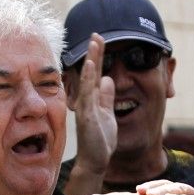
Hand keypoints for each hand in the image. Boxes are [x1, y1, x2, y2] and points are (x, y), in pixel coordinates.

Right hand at [71, 34, 117, 172]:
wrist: (95, 160)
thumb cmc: (99, 139)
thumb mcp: (108, 114)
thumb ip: (107, 98)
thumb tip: (108, 80)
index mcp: (93, 99)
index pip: (96, 73)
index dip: (98, 57)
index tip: (100, 40)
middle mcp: (86, 100)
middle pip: (90, 72)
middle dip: (94, 53)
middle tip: (96, 34)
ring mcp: (85, 107)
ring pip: (88, 79)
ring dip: (92, 61)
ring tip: (94, 43)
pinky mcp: (87, 115)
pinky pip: (87, 94)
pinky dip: (89, 79)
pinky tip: (91, 67)